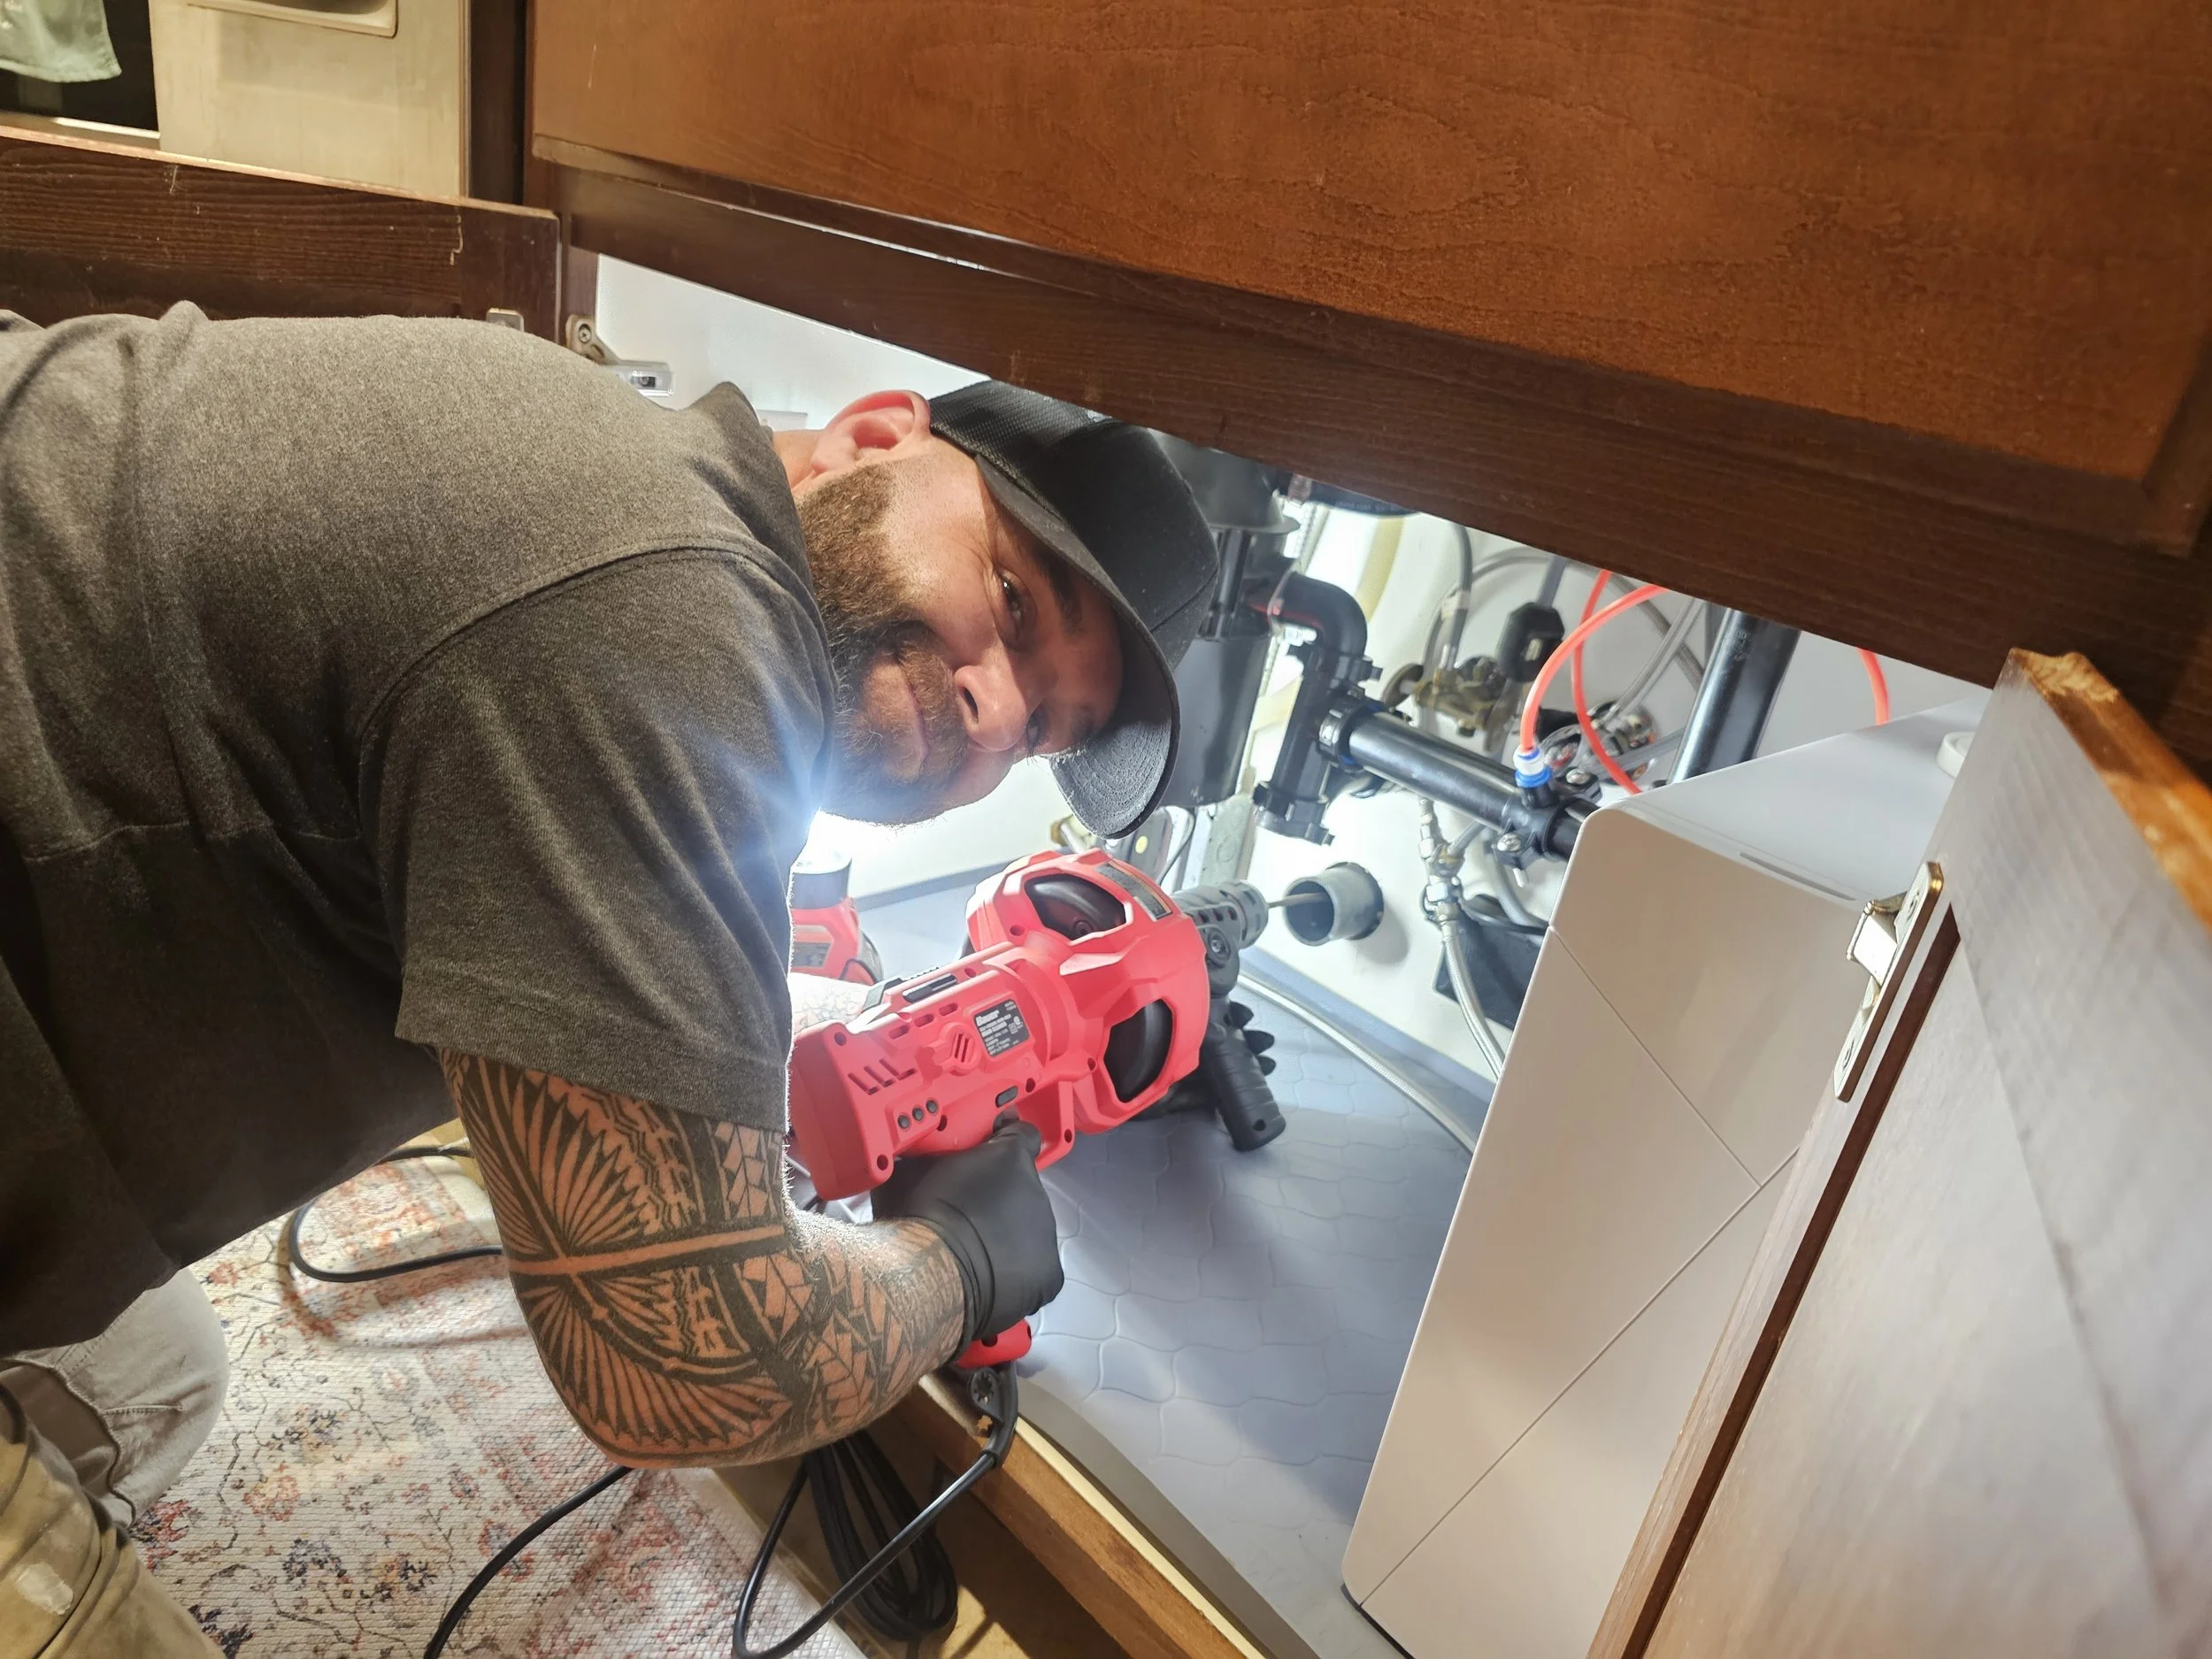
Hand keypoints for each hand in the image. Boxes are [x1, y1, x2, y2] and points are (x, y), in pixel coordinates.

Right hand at [874, 1112, 1062, 1346]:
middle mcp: (1037, 1191)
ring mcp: (1045, 1234)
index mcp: (1011, 1157)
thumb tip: (919, 1146)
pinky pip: (1034, 1268)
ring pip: (1028, 1229)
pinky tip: (989, 1276)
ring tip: (971, 1249)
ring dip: (1006, 1234)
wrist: (929, 1271)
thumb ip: (932, 1152)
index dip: (1003, 1144)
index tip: (986, 1155)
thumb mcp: (913, 1167)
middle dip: (998, 1198)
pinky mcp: (1047, 1274)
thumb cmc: (918, 1216)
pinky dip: (1016, 1272)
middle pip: (1022, 1189)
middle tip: (964, 1213)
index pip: (1023, 1136)